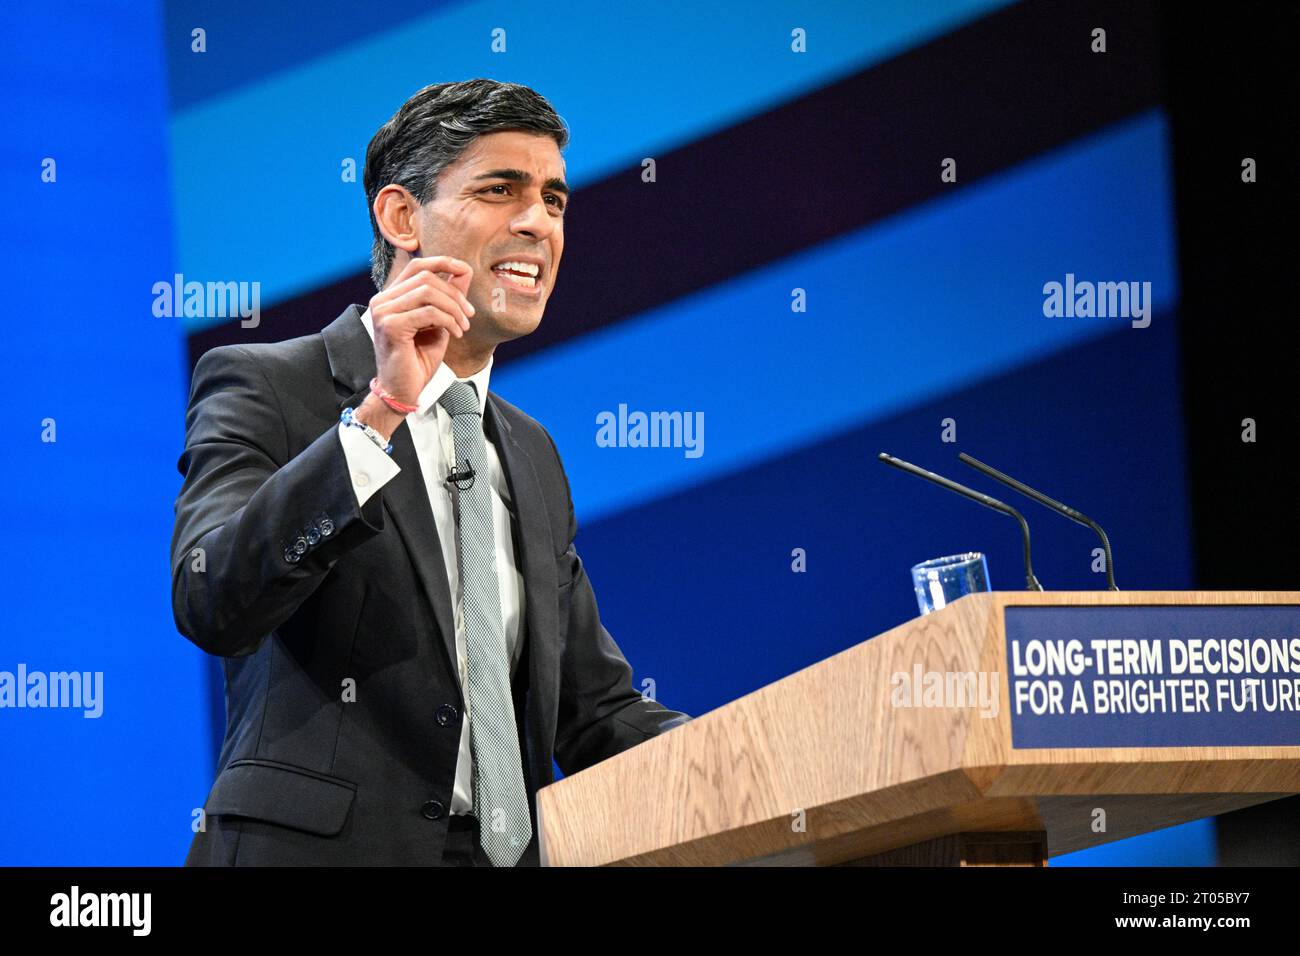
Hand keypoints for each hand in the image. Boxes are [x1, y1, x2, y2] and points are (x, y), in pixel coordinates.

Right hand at [368, 255, 474, 406]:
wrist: (402, 391)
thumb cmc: (418, 360)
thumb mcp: (438, 323)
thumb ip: (447, 298)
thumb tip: (463, 271)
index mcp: (391, 296)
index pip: (417, 265)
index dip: (443, 262)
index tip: (465, 271)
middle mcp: (383, 300)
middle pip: (426, 277)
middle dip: (455, 294)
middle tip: (469, 315)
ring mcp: (383, 312)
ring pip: (428, 292)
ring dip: (453, 308)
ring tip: (463, 326)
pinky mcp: (391, 326)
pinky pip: (429, 312)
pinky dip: (449, 321)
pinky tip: (455, 334)